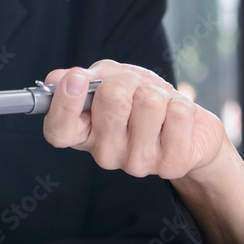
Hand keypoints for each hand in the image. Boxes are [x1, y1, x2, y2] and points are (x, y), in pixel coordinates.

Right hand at [42, 60, 226, 179]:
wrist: (187, 129)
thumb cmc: (142, 102)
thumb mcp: (113, 81)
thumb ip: (88, 79)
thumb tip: (56, 79)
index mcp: (83, 135)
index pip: (59, 131)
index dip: (65, 104)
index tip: (76, 78)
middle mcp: (105, 155)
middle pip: (111, 98)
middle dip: (128, 80)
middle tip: (135, 89)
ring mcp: (137, 164)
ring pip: (149, 102)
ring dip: (158, 92)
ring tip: (158, 105)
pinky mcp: (171, 165)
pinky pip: (178, 113)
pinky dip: (181, 103)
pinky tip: (175, 116)